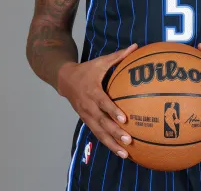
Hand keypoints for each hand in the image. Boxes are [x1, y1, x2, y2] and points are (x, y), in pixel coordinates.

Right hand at [57, 43, 138, 158]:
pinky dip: (108, 143)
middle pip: (102, 122)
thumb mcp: (101, 61)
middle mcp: (89, 106)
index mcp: (93, 91)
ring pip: (99, 132)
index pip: (104, 103)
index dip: (113, 111)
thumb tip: (136, 46)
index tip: (124, 118)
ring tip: (125, 153)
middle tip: (129, 140)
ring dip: (112, 143)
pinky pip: (98, 134)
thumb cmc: (87, 70)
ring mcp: (87, 115)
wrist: (65, 80)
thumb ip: (118, 56)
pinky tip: (119, 152)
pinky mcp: (87, 121)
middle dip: (115, 132)